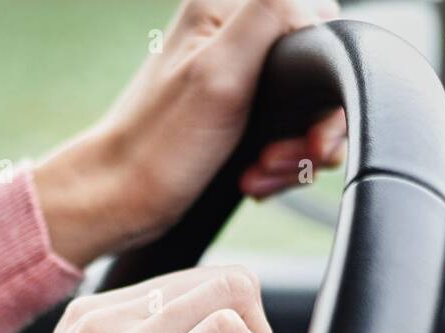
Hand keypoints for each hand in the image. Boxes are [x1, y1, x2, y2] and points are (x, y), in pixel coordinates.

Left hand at [34, 0, 346, 265]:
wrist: (121, 201)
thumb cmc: (159, 147)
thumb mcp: (221, 72)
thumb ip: (270, 17)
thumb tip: (315, 7)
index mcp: (224, 7)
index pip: (315, 19)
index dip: (323, 77)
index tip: (310, 128)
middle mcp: (228, 33)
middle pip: (313, 71)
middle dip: (309, 126)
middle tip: (285, 159)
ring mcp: (231, 73)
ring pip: (302, 108)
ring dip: (293, 152)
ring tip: (262, 173)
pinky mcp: (233, 112)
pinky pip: (282, 131)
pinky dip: (277, 163)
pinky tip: (255, 178)